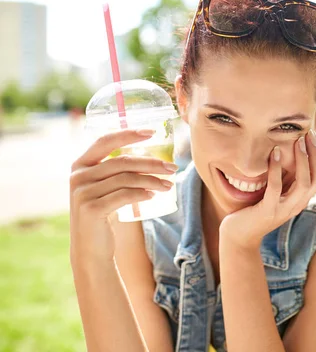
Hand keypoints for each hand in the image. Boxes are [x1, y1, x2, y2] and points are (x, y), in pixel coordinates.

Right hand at [69, 129, 177, 262]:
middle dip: (151, 163)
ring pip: (126, 179)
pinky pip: (124, 196)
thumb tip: (153, 158)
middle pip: (122, 162)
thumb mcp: (105, 188)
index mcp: (80, 164)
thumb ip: (117, 171)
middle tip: (172, 168)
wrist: (90, 249)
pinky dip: (142, 193)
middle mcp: (78, 176)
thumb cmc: (104, 213)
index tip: (152, 132)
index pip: (105, 141)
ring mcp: (82, 192)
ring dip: (152, 180)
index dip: (128, 134)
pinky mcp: (91, 208)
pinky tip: (154, 195)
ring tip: (169, 185)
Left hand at [220, 129, 315, 249]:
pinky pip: (275, 188)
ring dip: (302, 160)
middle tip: (309, 134)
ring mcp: (283, 210)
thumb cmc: (255, 210)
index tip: (312, 136)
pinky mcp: (267, 211)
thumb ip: (284, 179)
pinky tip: (273, 153)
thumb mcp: (275, 194)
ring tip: (297, 141)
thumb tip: (288, 153)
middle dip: (315, 155)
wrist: (238, 237)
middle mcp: (296, 205)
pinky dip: (276, 169)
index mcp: (300, 200)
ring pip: (303, 184)